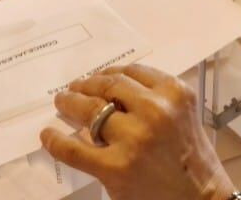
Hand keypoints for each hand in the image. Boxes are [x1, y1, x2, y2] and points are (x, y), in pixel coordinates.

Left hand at [41, 65, 234, 199]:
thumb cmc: (192, 158)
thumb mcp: (181, 115)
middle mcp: (154, 110)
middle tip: (73, 89)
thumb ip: (153, 99)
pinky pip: (75, 149)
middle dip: (86, 85)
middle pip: (107, 86)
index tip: (96, 78)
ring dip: (70, 103)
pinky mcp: (116, 168)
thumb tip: (108, 93)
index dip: (107, 74)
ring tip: (61, 103)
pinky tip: (48, 136)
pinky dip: (56, 142)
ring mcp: (133, 139)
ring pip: (89, 111)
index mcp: (173, 93)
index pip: (130, 73)